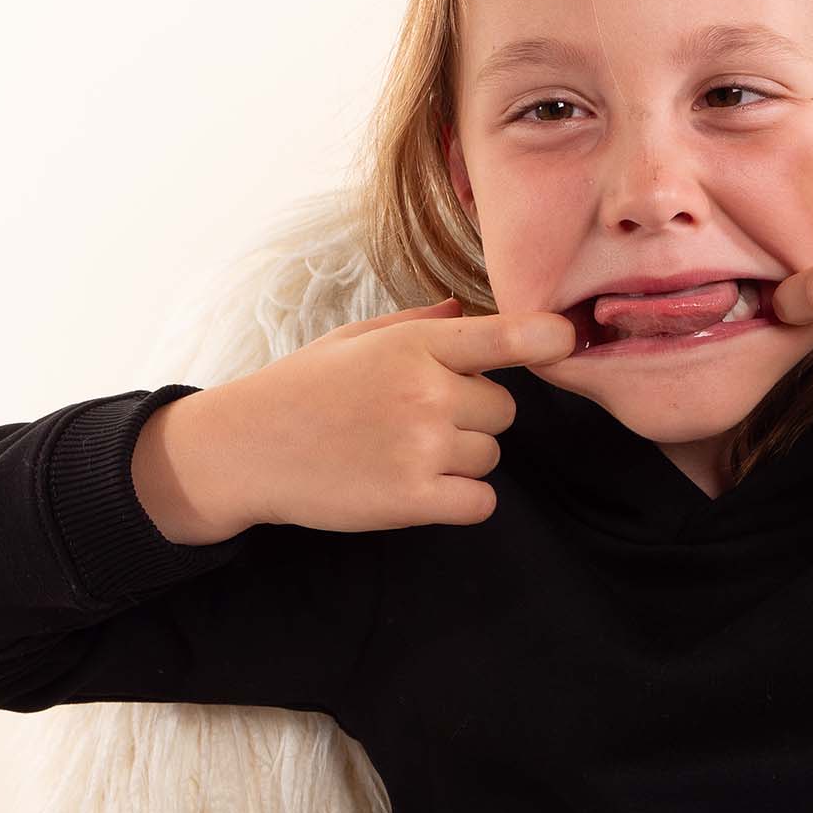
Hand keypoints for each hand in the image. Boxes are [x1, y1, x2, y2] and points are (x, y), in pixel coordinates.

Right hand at [188, 298, 576, 532]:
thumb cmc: (302, 388)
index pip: (503, 337)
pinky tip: (423, 489)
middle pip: (505, 410)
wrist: (245, 449)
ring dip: (462, 460)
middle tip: (416, 419)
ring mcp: (421, 447)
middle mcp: (426, 392)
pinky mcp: (412, 498)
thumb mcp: (355, 340)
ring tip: (403, 452)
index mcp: (414, 345)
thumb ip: (419, 326)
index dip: (545, 337)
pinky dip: (462, 500)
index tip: (567, 338)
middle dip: (474, 416)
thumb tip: (467, 310)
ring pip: (491, 456)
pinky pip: (480, 502)